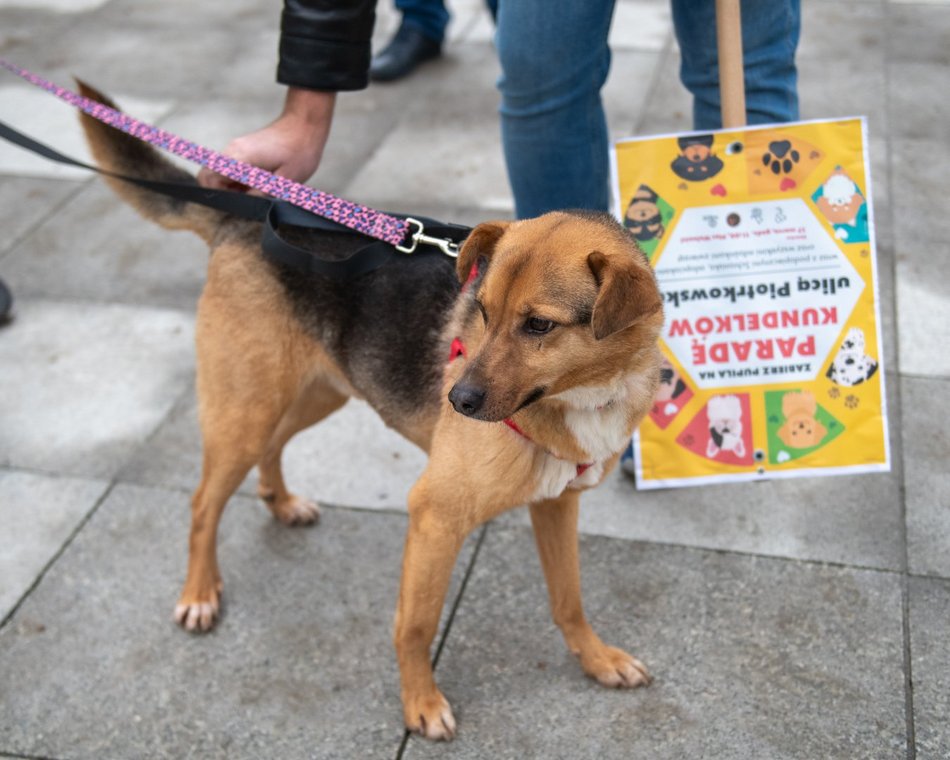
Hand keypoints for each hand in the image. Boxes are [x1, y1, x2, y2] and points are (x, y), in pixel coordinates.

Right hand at [197, 87, 335, 191]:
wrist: (305, 125)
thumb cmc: (299, 151)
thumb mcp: (285, 180)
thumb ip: (261, 193)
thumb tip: (246, 204)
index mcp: (241, 157)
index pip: (209, 178)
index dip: (219, 195)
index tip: (237, 203)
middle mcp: (233, 150)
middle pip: (209, 175)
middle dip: (224, 192)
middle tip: (247, 199)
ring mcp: (236, 147)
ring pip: (220, 172)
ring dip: (232, 186)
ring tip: (256, 191)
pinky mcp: (243, 148)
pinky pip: (231, 167)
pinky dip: (238, 178)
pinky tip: (258, 183)